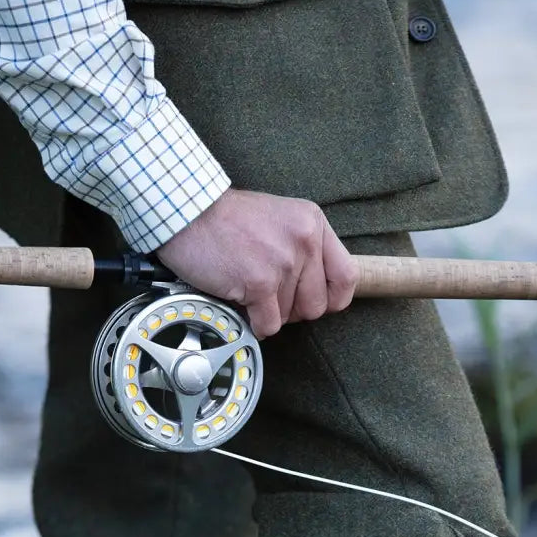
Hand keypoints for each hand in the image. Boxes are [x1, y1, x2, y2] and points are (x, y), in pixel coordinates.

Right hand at [155, 188, 357, 337]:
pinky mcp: (260, 283)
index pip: (347, 276)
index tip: (316, 302)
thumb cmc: (226, 218)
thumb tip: (313, 288)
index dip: (332, 299)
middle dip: (293, 310)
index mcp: (313, 223)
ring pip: (290, 317)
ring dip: (268, 312)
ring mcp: (283, 262)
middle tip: (270, 296)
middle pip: (317, 304)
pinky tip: (240, 303)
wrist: (189, 212)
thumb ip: (303, 246)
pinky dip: (254, 323)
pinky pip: (268, 325)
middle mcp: (304, 241)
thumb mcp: (279, 218)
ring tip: (248, 288)